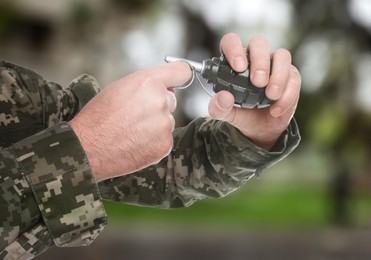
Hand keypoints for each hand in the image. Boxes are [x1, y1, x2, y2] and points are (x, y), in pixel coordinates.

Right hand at [69, 62, 191, 180]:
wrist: (88, 148)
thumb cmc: (99, 116)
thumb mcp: (119, 88)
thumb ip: (146, 85)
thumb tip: (167, 88)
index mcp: (149, 82)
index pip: (182, 71)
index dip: (179, 75)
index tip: (178, 79)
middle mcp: (161, 102)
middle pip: (171, 99)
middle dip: (158, 105)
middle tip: (135, 114)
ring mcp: (165, 125)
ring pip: (167, 121)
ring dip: (155, 125)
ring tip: (130, 131)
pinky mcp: (165, 145)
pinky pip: (164, 139)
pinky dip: (153, 142)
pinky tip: (135, 143)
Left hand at [208, 33, 300, 149]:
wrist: (261, 129)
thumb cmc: (242, 114)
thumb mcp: (226, 114)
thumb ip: (219, 107)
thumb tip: (223, 97)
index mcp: (234, 62)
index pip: (231, 41)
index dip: (234, 48)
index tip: (238, 67)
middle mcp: (255, 58)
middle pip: (259, 43)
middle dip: (260, 61)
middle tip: (258, 82)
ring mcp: (275, 65)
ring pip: (282, 55)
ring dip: (278, 75)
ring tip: (270, 96)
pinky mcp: (291, 76)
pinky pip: (294, 78)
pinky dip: (287, 95)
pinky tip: (275, 110)